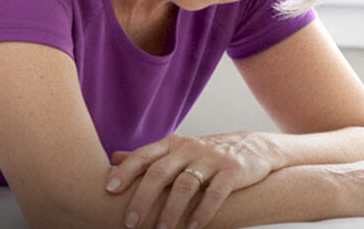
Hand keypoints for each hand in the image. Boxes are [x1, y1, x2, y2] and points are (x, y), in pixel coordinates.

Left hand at [106, 133, 277, 228]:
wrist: (255, 147)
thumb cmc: (206, 155)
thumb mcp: (177, 150)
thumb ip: (148, 156)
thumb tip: (113, 158)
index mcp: (172, 144)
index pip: (143, 156)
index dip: (125, 171)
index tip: (108, 189)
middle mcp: (189, 148)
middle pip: (160, 172)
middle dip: (143, 198)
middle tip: (130, 222)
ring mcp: (211, 159)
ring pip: (185, 185)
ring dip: (171, 211)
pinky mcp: (233, 171)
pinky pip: (215, 193)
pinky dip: (202, 212)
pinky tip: (193, 228)